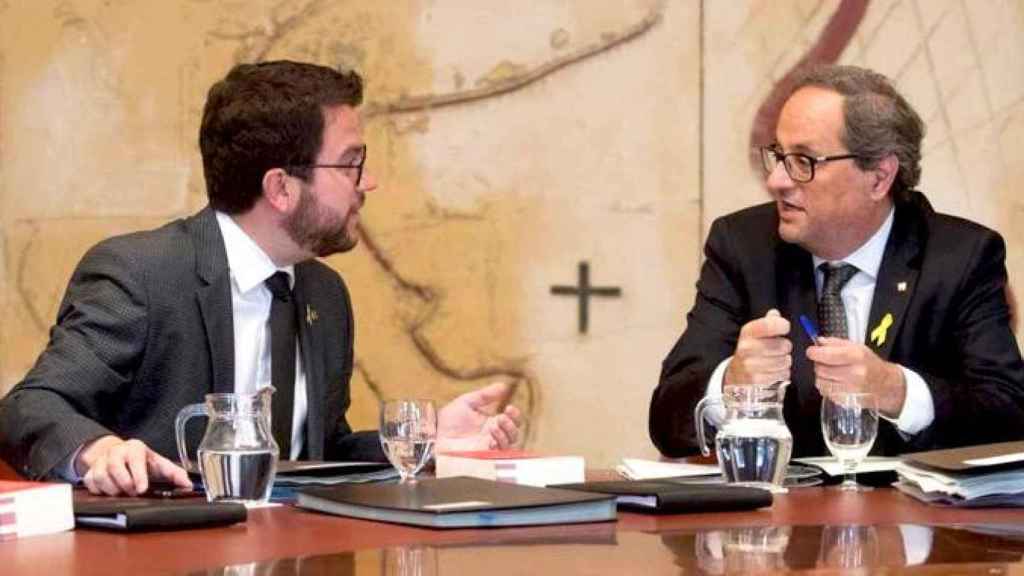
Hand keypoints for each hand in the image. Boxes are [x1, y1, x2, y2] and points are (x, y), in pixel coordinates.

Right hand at [76, 435, 191, 495]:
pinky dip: (100, 491)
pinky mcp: (90, 472)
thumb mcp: (159, 464)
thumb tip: (188, 485)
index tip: (141, 488)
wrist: (119, 455)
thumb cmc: (142, 461)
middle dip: (125, 484)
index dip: (138, 475)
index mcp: (134, 448)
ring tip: (123, 492)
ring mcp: (101, 461)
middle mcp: (116, 452)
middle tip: (134, 492)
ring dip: (112, 489)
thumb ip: (174, 474)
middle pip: (114, 468)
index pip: (134, 459)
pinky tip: (110, 491)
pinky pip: (91, 484)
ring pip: (100, 477)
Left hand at [436, 382, 521, 451]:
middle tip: (502, 417)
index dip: (515, 415)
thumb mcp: (468, 402)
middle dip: (512, 424)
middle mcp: (492, 435)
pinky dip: (499, 443)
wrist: (435, 435)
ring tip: (495, 425)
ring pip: (509, 443)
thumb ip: (486, 394)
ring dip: (506, 433)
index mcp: (491, 422)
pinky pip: (499, 453)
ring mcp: (489, 447)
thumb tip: (504, 386)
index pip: (511, 420)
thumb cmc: (449, 420)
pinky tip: (491, 437)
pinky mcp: (484, 457)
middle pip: (514, 433)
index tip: (509, 408)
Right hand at [724, 309, 791, 386]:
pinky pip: (783, 374)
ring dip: (784, 361)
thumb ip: (767, 322)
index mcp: (747, 333)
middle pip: (784, 345)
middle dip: (785, 347)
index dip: (782, 325)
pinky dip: (782, 373)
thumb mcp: (755, 334)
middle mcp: (747, 348)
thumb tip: (774, 313)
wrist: (737, 374)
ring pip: (786, 361)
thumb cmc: (751, 350)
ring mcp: (752, 365)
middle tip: (777, 349)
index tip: (784, 328)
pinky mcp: (758, 380)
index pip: (770, 324)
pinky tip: (773, 371)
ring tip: (774, 361)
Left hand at [807, 337, 906, 417]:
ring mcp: (850, 389)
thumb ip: (835, 343)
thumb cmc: (869, 364)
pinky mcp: (846, 400)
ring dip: (821, 376)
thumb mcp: (857, 347)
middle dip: (818, 364)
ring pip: (820, 382)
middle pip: (820, 369)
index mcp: (856, 357)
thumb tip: (818, 342)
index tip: (812, 351)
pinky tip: (835, 382)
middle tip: (824, 362)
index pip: (826, 355)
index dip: (814, 352)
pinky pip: (825, 392)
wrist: (886, 385)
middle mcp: (854, 374)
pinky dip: (826, 386)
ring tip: (831, 372)